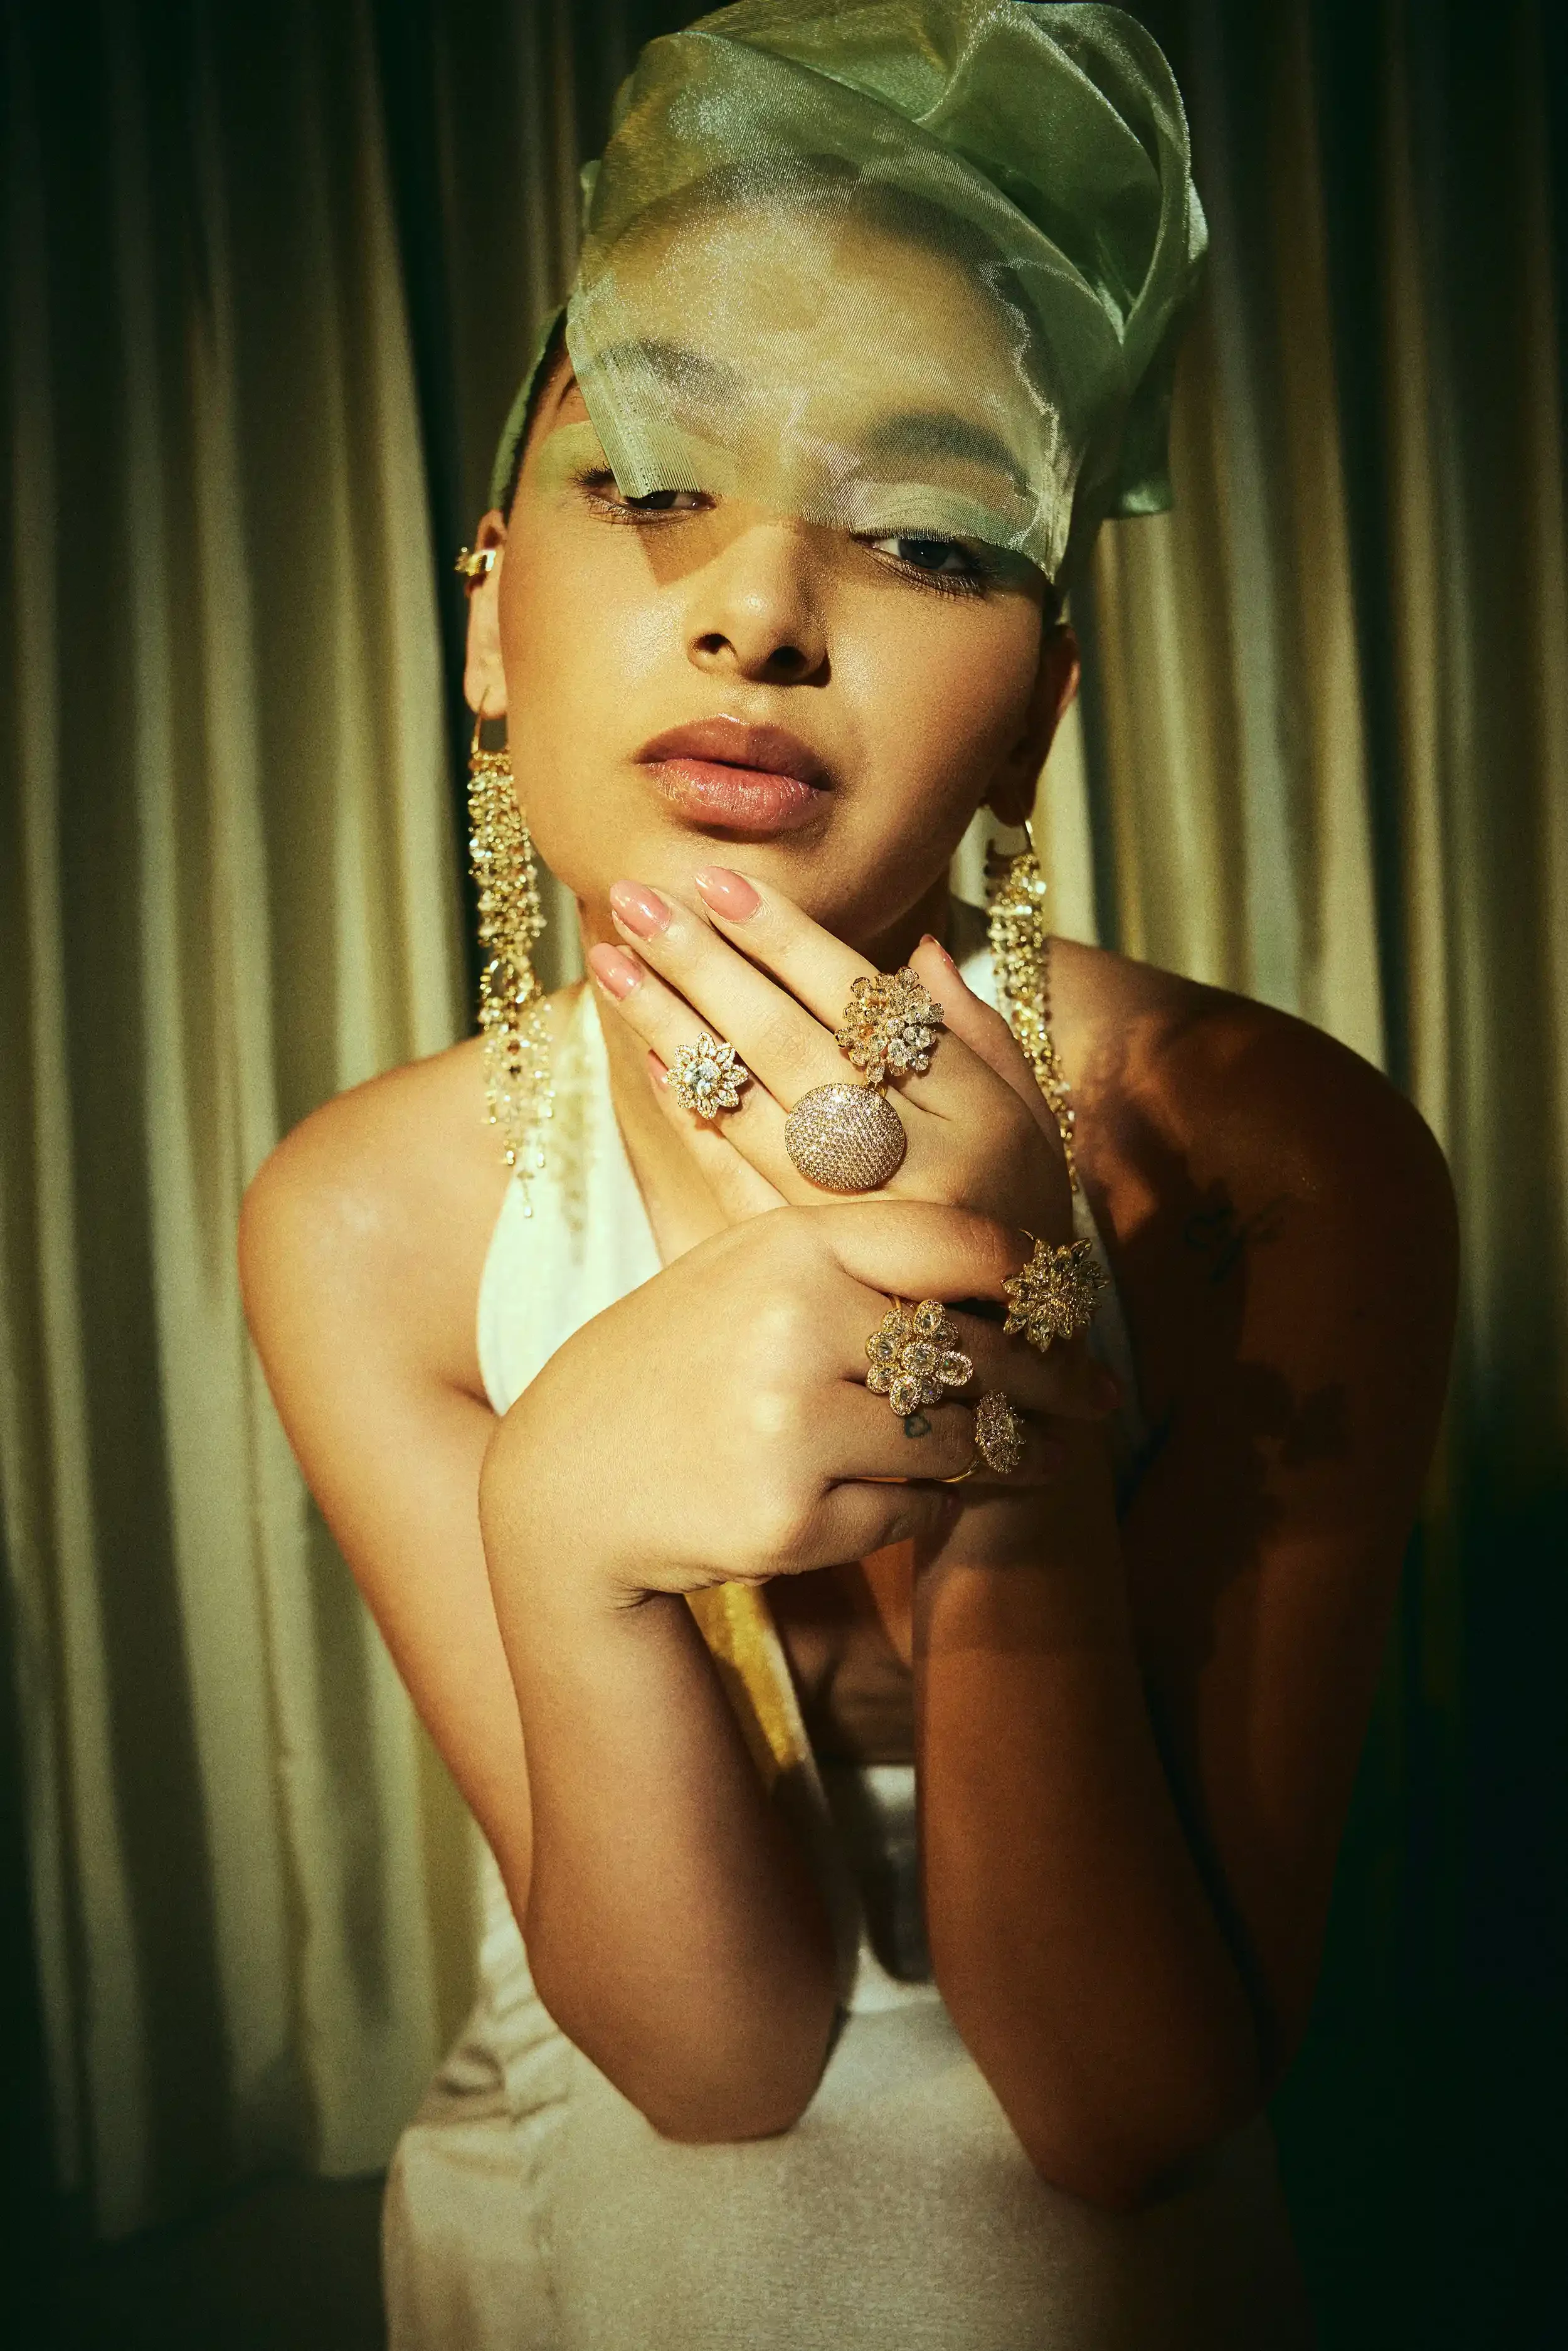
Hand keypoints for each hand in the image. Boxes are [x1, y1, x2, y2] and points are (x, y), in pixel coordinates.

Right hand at [481, 1201, 1114, 1604]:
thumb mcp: (747, 1271)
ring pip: (956, 1443)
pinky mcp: (787, 1522)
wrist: (570, 1479)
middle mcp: (794, 1327)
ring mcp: (789, 1429)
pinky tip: (913, 1496)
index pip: (960, 1243)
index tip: (1069, 1301)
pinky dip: (926, 1508)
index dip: (1033, 1276)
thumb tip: (1016, 1268)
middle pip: (978, 1352)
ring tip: (1041, 1457)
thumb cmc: (681, 1362)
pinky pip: (912, 1513)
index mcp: (791, 1246)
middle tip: (1101, 1398)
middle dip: (1054, 1382)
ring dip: (1003, 1455)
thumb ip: (858, 1257)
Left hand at [587, 867, 1073, 1242]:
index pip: (866, 1006)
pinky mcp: (815, 1277)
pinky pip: (738, 1187)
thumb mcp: (1031, 1125)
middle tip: (634, 899)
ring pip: (753, 1110)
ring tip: (611, 963)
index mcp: (980, 1116)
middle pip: (795, 1047)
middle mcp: (923, 1170)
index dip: (788, 939)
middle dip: (708, 965)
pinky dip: (693, 1123)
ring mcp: (861, 1228)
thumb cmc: (1017, 1224)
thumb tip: (919, 948)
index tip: (717, 881)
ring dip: (674, 1031)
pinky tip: (649, 1064)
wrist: (1011, 1369)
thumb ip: (979, 1035)